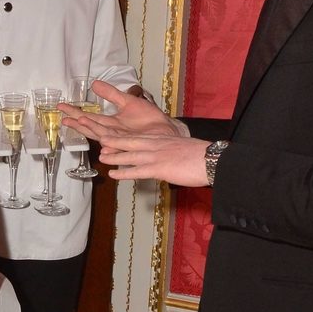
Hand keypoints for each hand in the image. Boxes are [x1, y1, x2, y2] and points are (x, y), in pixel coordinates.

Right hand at [60, 80, 178, 141]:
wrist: (165, 129)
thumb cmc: (148, 119)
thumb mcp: (127, 101)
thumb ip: (111, 94)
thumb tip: (94, 84)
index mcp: (110, 123)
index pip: (89, 117)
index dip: (75, 112)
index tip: (61, 106)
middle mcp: (113, 133)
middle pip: (91, 128)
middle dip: (78, 122)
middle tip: (64, 117)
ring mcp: (122, 140)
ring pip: (103, 136)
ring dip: (92, 130)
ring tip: (80, 121)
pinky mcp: (133, 145)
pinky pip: (121, 146)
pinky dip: (112, 146)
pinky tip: (104, 145)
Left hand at [95, 132, 210, 184]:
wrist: (210, 159)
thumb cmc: (202, 155)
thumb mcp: (182, 148)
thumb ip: (171, 151)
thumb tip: (167, 159)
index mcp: (163, 139)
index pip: (140, 137)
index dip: (125, 137)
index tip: (115, 137)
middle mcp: (156, 145)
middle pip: (131, 141)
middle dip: (115, 141)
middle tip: (101, 141)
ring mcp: (156, 156)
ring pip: (130, 155)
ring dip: (114, 156)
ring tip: (102, 157)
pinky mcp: (159, 168)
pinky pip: (137, 171)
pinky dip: (123, 172)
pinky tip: (113, 174)